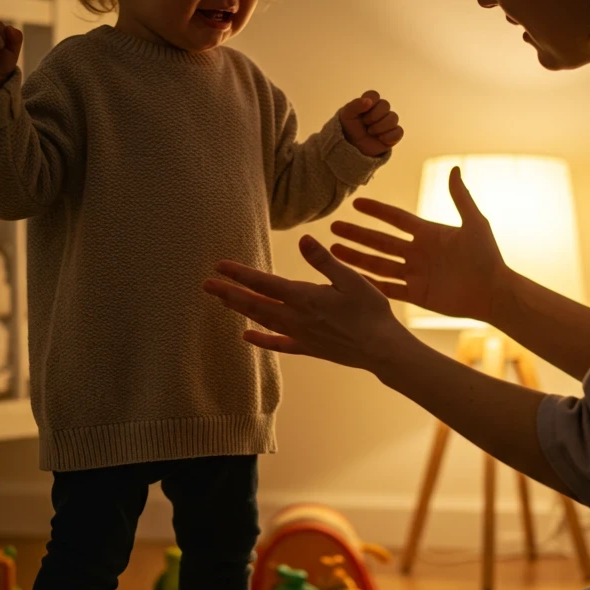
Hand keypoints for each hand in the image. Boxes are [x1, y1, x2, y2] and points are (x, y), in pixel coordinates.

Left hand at [202, 234, 409, 370]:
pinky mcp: (308, 348)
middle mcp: (296, 318)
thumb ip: (324, 261)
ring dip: (240, 310)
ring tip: (221, 301)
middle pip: (255, 303)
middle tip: (206, 284)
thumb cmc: (371, 311)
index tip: (219, 266)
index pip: (264, 283)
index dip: (240, 274)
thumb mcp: (352, 280)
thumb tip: (303, 239)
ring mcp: (300, 335)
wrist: (383, 349)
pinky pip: (279, 344)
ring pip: (262, 321)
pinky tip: (246, 337)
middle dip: (229, 293)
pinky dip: (261, 340)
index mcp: (304, 297)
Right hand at [328, 166, 506, 322]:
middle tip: (333, 227)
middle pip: (380, 241)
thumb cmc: (489, 257)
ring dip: (355, 258)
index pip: (396, 219)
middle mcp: (418, 252)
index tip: (356, 203)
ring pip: (378, 264)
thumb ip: (461, 198)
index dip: (377, 211)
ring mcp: (415, 274)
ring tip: (333, 251)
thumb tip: (454, 168)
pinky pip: (388, 288)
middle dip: (356, 235)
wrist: (494, 293)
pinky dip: (370, 284)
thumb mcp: (475, 224)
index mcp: (429, 233)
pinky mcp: (416, 294)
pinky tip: (351, 279)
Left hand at [338, 91, 403, 156]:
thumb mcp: (346, 115)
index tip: (363, 110)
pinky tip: (380, 139)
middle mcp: (380, 111)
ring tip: (370, 132)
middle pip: (385, 104)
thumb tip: (368, 101)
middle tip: (365, 123)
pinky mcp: (394, 135)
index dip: (370, 101)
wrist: (353, 149)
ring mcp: (388, 122)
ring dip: (380, 126)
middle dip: (374, 115)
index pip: (374, 95)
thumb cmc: (349, 129)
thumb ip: (355, 105)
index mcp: (368, 103)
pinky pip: (399, 132)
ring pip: (393, 117)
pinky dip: (389, 136)